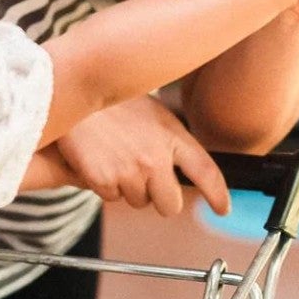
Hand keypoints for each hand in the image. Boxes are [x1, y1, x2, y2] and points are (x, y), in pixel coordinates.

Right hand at [52, 96, 231, 216]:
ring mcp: (129, 170)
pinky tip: (99, 158)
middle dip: (160, 198)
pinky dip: (104, 184)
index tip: (223, 208)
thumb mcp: (153, 112)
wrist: (75, 89)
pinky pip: (110, 197)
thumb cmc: (113, 101)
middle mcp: (155, 157)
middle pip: (170, 204)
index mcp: (172, 136)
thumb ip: (168, 141)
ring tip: (115, 155)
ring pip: (137, 201)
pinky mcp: (103, 179)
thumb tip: (179, 168)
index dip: (218, 195)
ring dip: (128, 187)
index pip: (206, 172)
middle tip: (145, 178)